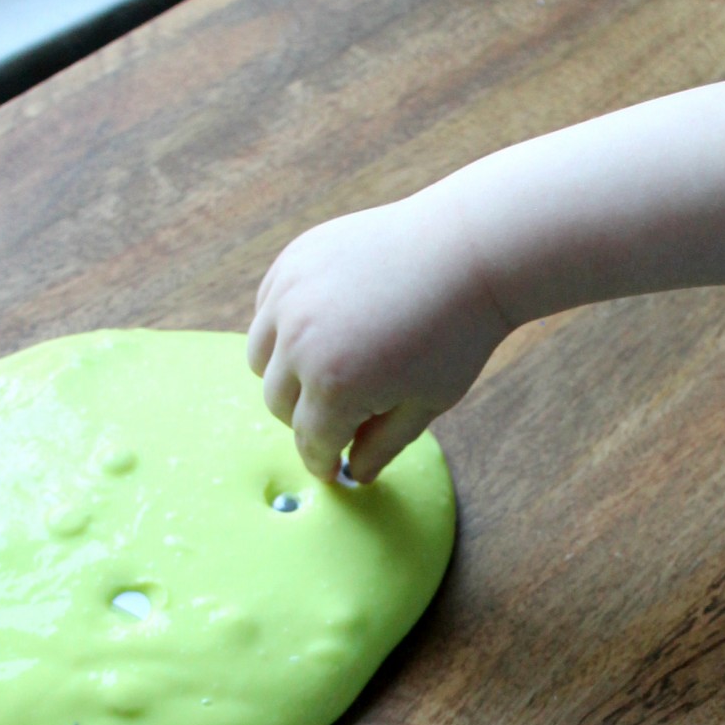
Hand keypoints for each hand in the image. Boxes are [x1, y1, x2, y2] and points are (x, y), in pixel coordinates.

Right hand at [246, 189, 508, 482]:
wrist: (466, 251)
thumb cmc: (455, 333)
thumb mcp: (426, 403)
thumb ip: (384, 444)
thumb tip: (355, 473)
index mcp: (335, 386)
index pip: (311, 442)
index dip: (323, 461)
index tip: (332, 467)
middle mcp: (300, 341)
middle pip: (278, 403)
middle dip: (306, 419)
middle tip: (340, 416)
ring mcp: (289, 296)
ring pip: (259, 358)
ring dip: (284, 375)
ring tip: (324, 373)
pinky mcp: (290, 262)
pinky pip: (266, 311)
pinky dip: (282, 329)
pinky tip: (321, 329)